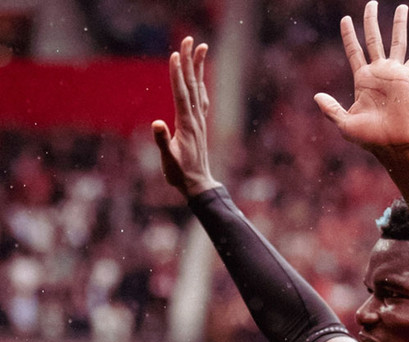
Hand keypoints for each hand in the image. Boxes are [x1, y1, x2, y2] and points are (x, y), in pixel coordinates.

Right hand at [151, 37, 220, 197]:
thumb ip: (162, 142)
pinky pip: (200, 99)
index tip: (175, 55)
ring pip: (198, 88)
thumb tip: (157, 124)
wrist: (198, 184)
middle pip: (191, 85)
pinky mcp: (199, 125)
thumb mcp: (168, 160)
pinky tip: (198, 79)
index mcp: (186, 125)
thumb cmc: (180, 174)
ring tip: (200, 48)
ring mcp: (199, 121)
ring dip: (197, 68)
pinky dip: (199, 84)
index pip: (181, 94)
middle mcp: (195, 119)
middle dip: (189, 61)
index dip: (177, 74)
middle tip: (189, 40)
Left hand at [314, 1, 408, 149]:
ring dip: (398, 24)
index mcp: (362, 80)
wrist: (392, 144)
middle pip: (374, 39)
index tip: (346, 19)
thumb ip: (331, 109)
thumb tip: (317, 96)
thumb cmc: (369, 138)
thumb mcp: (344, 123)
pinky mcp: (407, 78)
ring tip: (401, 6)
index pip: (354, 50)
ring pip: (397, 42)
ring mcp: (394, 74)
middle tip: (371, 3)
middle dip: (371, 21)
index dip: (349, 35)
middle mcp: (378, 73)